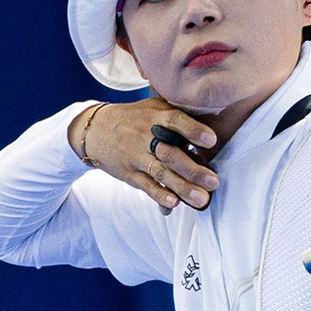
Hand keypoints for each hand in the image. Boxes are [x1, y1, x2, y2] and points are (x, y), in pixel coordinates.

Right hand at [68, 99, 219, 211]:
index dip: (193, 130)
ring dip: (182, 187)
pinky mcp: (129, 173)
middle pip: (171, 154)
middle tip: (214, 181)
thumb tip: (214, 121)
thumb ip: (179, 114)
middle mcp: (145, 136)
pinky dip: (159, 194)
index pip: (175, 121)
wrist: (95, 130)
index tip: (212, 141)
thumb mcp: (154, 108)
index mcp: (155, 116)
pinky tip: (174, 203)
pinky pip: (146, 185)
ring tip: (202, 198)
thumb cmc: (136, 118)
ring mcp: (136, 156)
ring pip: (161, 173)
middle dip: (193, 169)